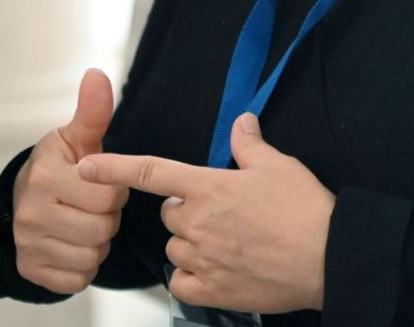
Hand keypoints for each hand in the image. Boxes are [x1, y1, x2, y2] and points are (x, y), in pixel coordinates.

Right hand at [12, 69, 128, 294]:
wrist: (24, 199)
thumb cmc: (59, 167)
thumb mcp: (76, 138)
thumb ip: (92, 112)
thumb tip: (96, 74)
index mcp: (45, 176)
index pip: (109, 196)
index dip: (114, 191)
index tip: (97, 183)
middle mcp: (31, 211)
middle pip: (103, 229)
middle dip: (106, 219)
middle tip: (90, 206)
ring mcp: (28, 243)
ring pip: (93, 256)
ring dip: (96, 244)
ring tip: (82, 223)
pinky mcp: (31, 269)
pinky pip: (79, 279)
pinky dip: (82, 267)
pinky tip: (71, 244)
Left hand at [78, 113, 333, 313]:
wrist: (329, 258)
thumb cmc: (306, 210)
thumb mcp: (279, 165)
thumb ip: (250, 145)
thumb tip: (242, 122)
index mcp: (208, 187)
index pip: (150, 172)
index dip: (113, 168)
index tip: (85, 166)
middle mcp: (197, 222)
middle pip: (169, 214)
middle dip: (187, 212)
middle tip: (223, 214)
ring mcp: (203, 259)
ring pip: (176, 249)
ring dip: (192, 245)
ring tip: (229, 244)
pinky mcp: (213, 290)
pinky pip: (182, 283)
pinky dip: (193, 278)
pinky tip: (217, 271)